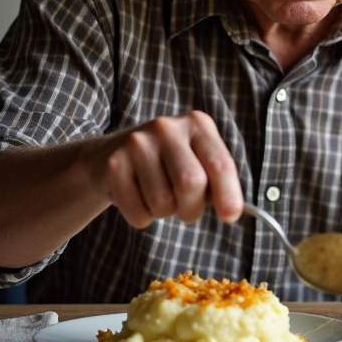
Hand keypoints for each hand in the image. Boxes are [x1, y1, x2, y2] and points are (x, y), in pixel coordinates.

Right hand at [86, 111, 243, 228]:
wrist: (109, 155)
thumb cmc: (165, 164)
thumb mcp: (196, 160)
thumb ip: (216, 180)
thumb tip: (233, 211)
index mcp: (197, 124)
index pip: (220, 164)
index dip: (229, 194)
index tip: (230, 215)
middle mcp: (167, 128)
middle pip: (191, 183)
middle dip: (192, 208)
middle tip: (187, 210)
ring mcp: (137, 144)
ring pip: (163, 202)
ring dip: (165, 213)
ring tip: (158, 198)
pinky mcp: (114, 164)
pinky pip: (138, 213)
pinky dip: (142, 218)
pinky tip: (138, 199)